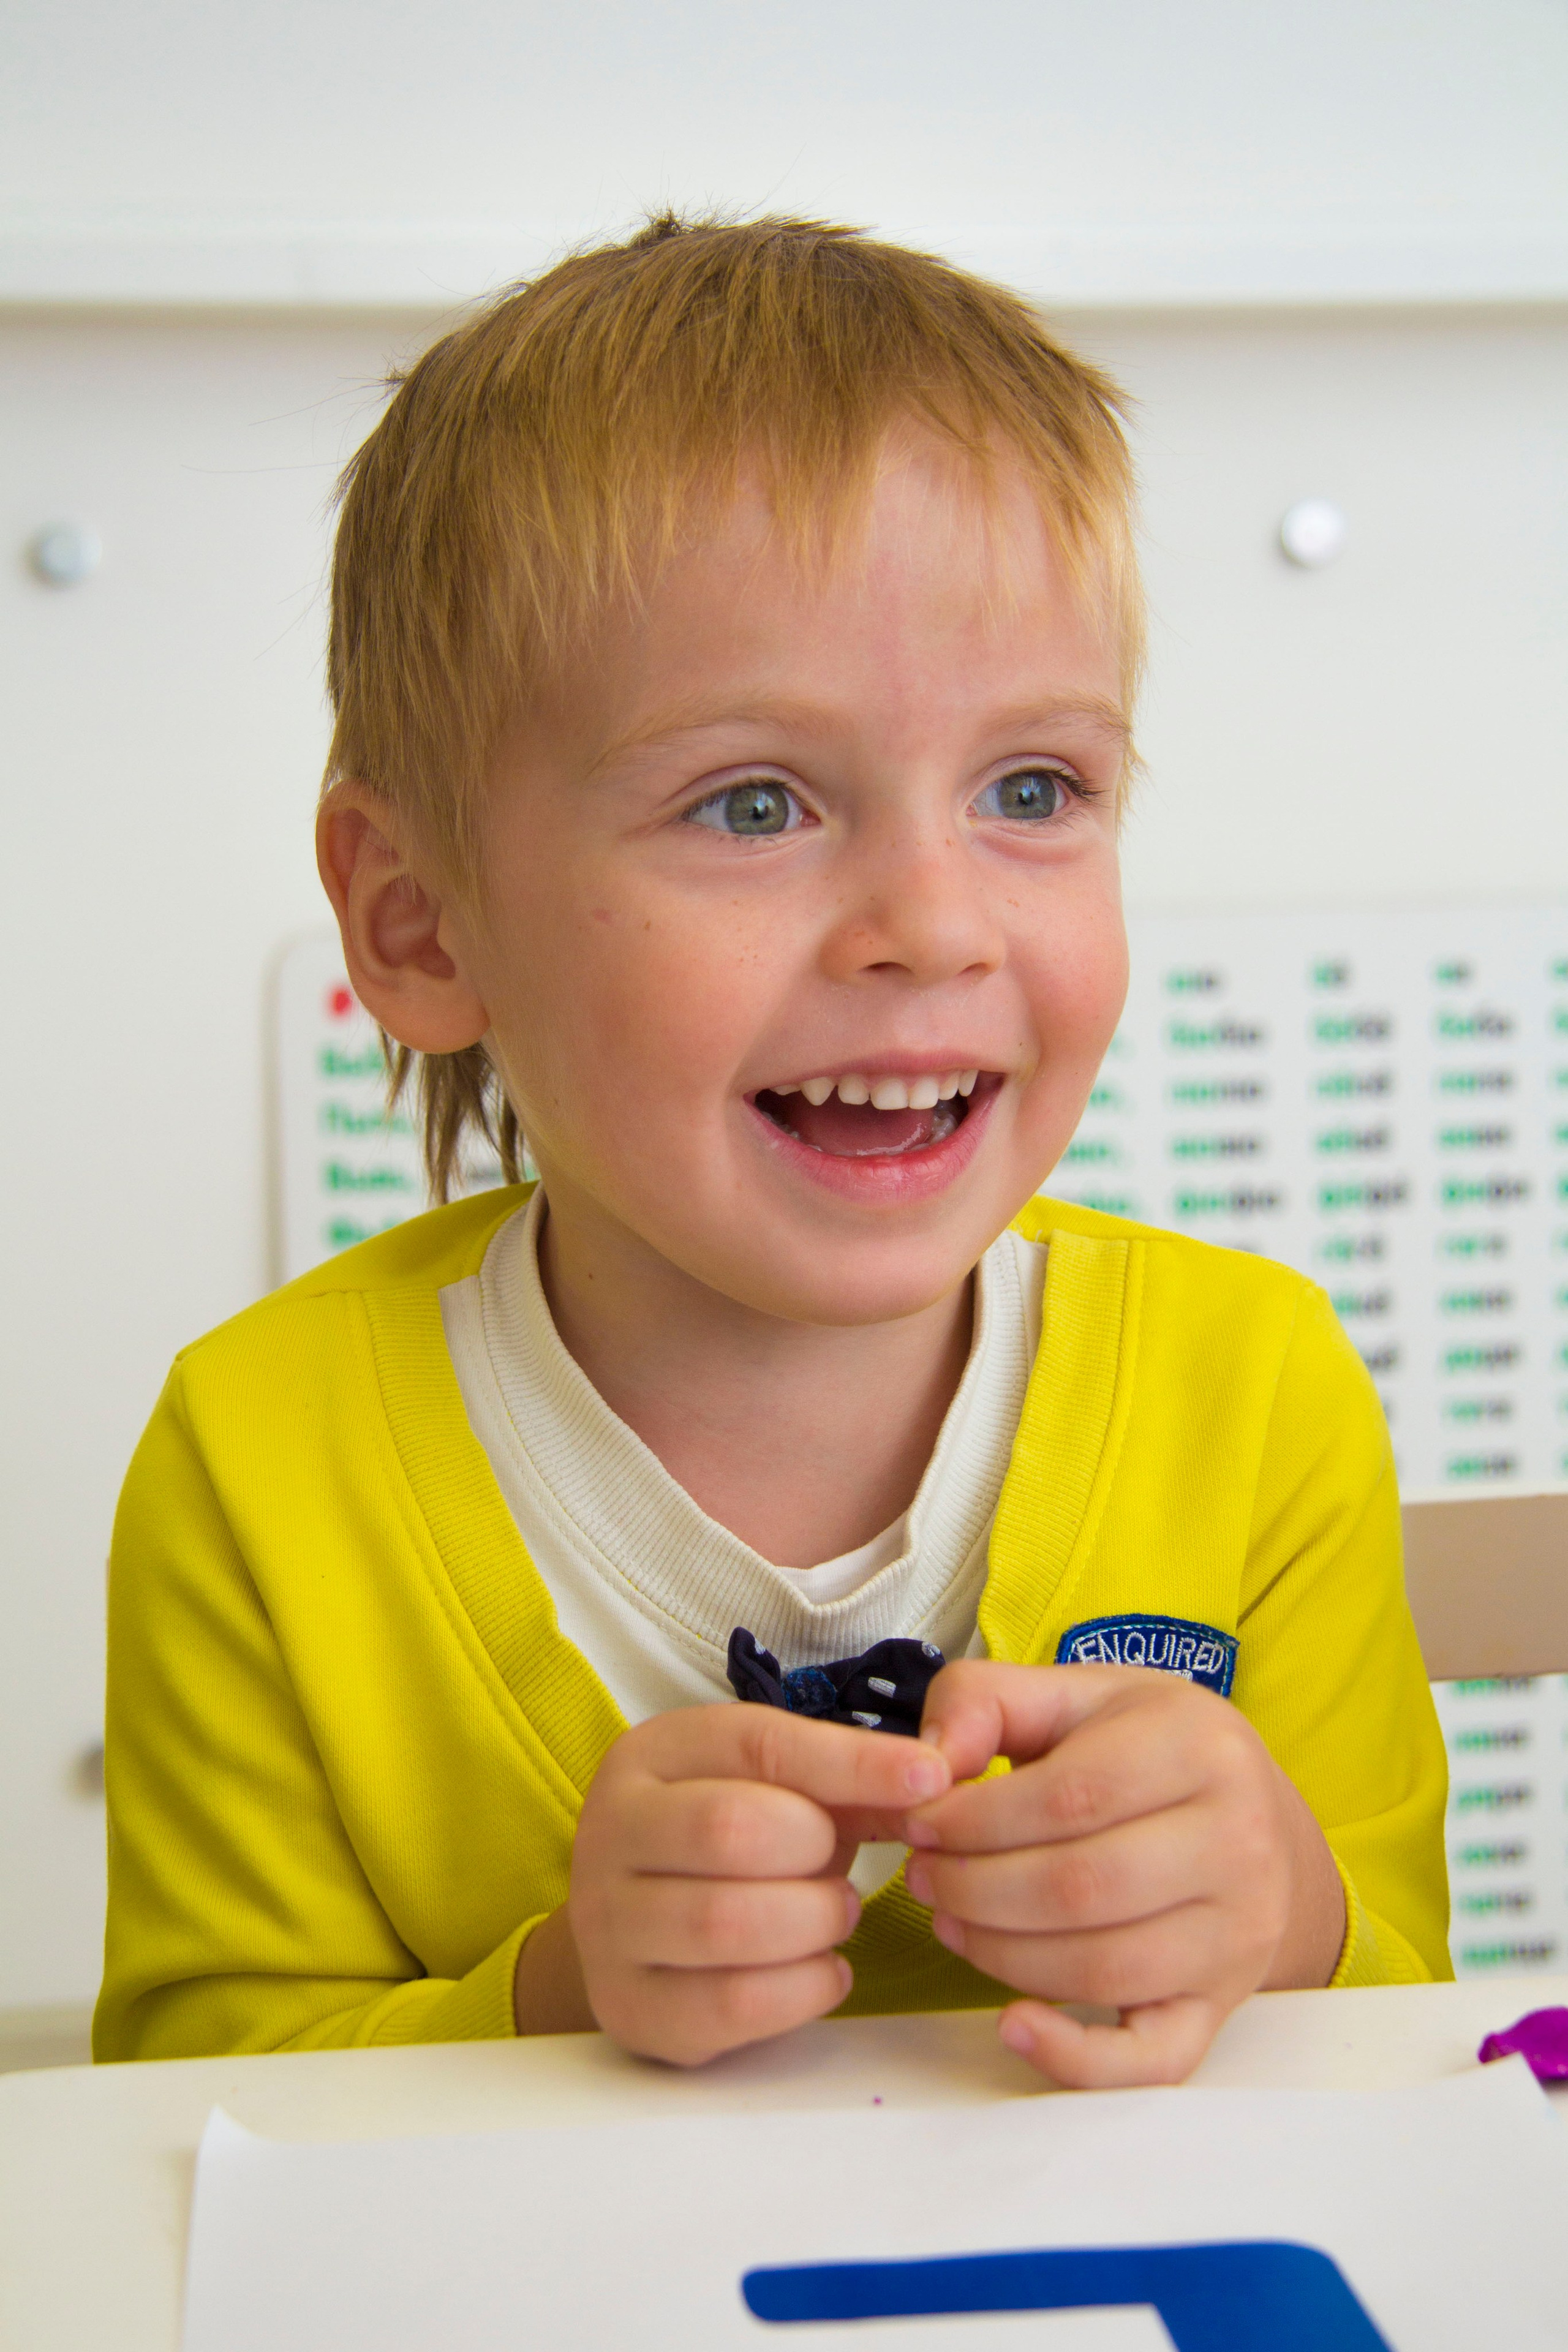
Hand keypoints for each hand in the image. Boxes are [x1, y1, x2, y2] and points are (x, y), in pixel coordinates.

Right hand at [560, 1703, 950, 2064]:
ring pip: (725, 1923)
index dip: (850, 1761)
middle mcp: (611, 1832)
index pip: (757, 1744)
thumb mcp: (776, 1789)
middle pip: (730, 1830)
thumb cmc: (725, 1842)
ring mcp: (608, 1925)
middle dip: (815, 1852)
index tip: (929, 1777)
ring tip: (836, 1915)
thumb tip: (931, 1780)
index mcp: (651, 1756)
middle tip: (844, 1873)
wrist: (636, 1923)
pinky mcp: (631, 2008)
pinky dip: (803, 1987)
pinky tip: (822, 1969)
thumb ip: (846, 1781)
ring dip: (812, 1921)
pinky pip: (731, 2003)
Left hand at [903, 1660, 1345, 2088]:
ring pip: (1101, 1969)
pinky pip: (1151, 2057)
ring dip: (999, 1954)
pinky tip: (1014, 2025)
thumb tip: (929, 1759)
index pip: (1070, 1796)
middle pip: (1080, 1887)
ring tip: (951, 1919)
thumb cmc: (1152, 1750)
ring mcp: (1237, 1935)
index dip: (976, 1819)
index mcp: (1201, 1749)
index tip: (920, 1822)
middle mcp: (1237, 1844)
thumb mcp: (1075, 1692)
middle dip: (976, 1888)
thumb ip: (985, 1699)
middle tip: (924, 1876)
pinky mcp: (1220, 2005)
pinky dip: (1075, 2059)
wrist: (1255, 1816)